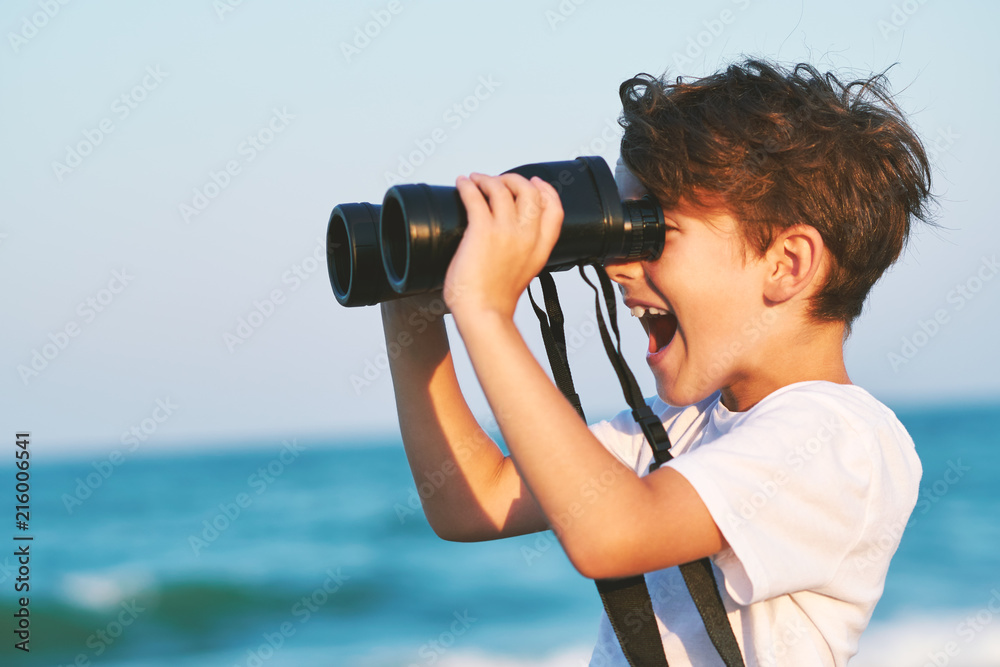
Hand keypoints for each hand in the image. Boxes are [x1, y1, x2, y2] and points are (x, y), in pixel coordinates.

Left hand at [445, 172, 562, 319]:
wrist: (484, 313)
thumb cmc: (495, 301)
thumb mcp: (524, 274)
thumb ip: (525, 253)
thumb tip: (510, 240)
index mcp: (540, 248)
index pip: (555, 209)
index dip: (547, 190)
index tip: (537, 182)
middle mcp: (527, 236)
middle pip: (529, 191)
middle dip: (514, 179)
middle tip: (499, 180)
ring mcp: (506, 232)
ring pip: (501, 188)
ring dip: (487, 179)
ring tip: (476, 180)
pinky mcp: (482, 230)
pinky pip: (475, 196)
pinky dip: (467, 185)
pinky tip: (462, 184)